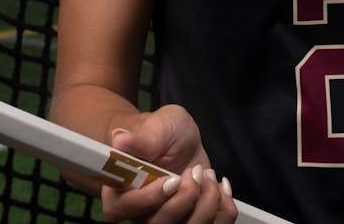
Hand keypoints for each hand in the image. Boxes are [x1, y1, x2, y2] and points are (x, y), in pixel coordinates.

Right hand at [98, 105, 237, 222]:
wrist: (179, 141)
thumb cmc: (161, 132)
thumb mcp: (156, 128)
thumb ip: (141, 140)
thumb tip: (119, 140)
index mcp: (120, 190)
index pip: (121, 208)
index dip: (148, 198)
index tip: (172, 180)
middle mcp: (140, 213)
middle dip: (185, 199)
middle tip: (194, 171)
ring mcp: (167, 222)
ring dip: (207, 203)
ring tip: (207, 175)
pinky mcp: (190, 223)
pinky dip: (224, 210)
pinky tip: (219, 187)